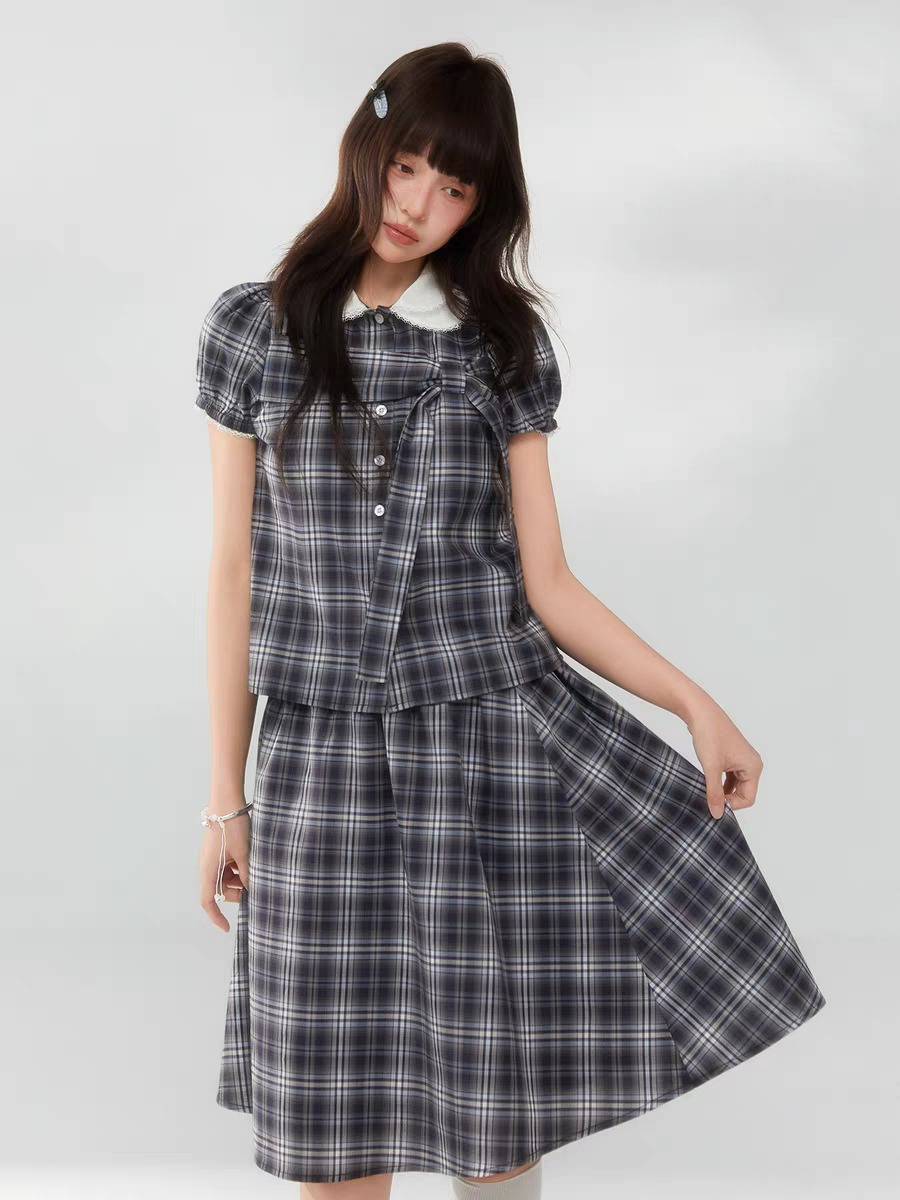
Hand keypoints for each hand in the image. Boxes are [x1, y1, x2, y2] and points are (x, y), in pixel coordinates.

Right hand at [198, 807, 251, 932]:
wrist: (227, 801)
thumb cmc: (232, 827)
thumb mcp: (244, 854)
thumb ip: (247, 874)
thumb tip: (252, 890)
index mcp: (208, 870)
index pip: (207, 901)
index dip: (216, 917)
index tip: (227, 928)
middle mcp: (207, 866)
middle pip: (220, 890)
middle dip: (237, 892)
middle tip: (254, 886)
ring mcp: (213, 857)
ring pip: (226, 878)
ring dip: (239, 878)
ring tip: (254, 868)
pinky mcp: (219, 850)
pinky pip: (228, 866)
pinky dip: (238, 867)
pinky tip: (250, 860)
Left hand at [685, 701, 762, 819]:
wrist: (699, 712)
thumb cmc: (709, 735)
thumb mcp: (711, 768)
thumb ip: (714, 793)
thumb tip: (717, 814)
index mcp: (753, 767)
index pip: (748, 799)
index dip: (731, 805)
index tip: (712, 804)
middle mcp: (751, 764)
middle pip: (743, 793)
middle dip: (726, 798)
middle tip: (707, 799)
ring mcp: (742, 760)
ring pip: (735, 786)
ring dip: (722, 791)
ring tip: (705, 790)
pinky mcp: (731, 757)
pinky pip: (729, 777)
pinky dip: (719, 782)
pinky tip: (706, 783)